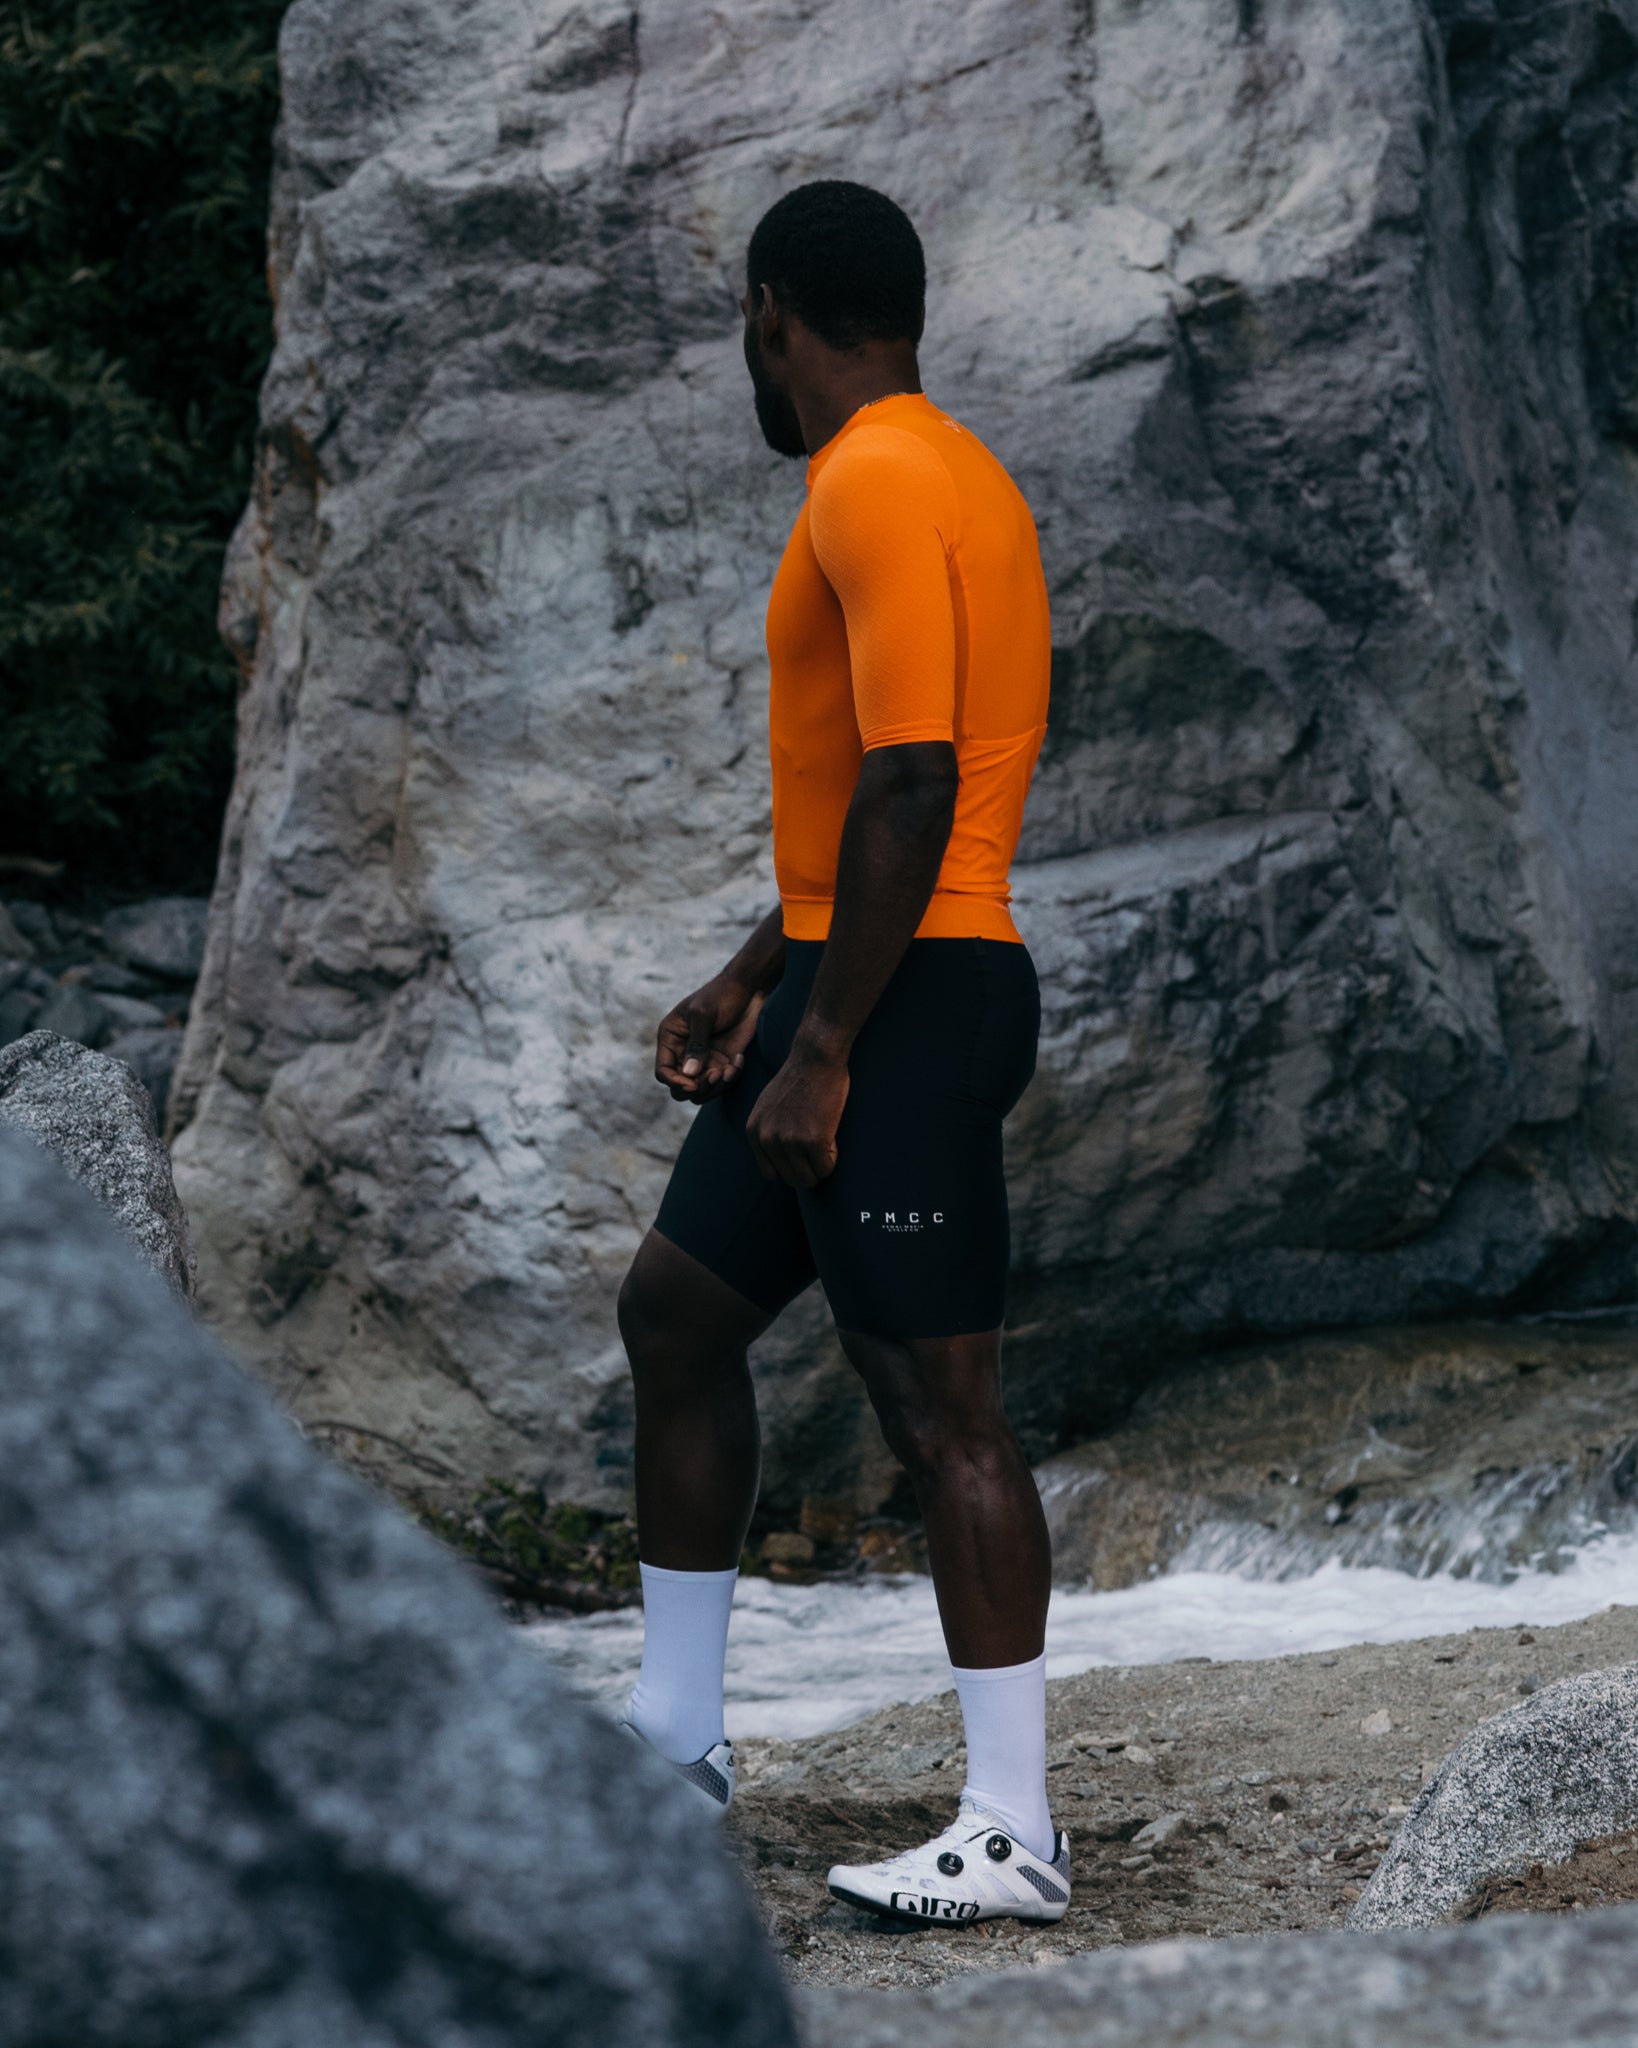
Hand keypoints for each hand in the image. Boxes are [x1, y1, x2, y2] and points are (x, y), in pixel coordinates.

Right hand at [655, 974, 763, 1102]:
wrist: (748, 989)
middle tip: (716, 1074)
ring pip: (701, 1091)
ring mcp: (703, 1060)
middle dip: (697, 1088)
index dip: (674, 1082)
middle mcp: (683, 1053)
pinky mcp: (722, 1062)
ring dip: (715, 1087)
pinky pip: (721, 1083)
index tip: (692, 1084)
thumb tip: (688, 1074)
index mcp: (671, 1038)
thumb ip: (696, 1045)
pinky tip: (738, 1060)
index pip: (663, 1071)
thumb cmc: (721, 995)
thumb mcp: (704, 1015)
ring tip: (729, 1070)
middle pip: (680, 1087)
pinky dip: (730, 1078)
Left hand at [746, 1042, 849, 1188]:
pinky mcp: (812, 1140)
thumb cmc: (799, 1078)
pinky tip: (831, 1135)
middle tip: (819, 1147)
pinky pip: (826, 1168)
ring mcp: (789, 1140)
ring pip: (809, 1179)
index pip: (771, 1173)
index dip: (790, 1165)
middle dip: (808, 1170)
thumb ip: (767, 1131)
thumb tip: (775, 1165)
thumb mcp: (768, 1105)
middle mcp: (767, 1138)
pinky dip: (833, 1158)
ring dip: (821, 1166)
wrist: (816, 1057)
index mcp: (754, 1131)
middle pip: (791, 1179)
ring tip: (825, 1141)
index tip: (801, 1151)